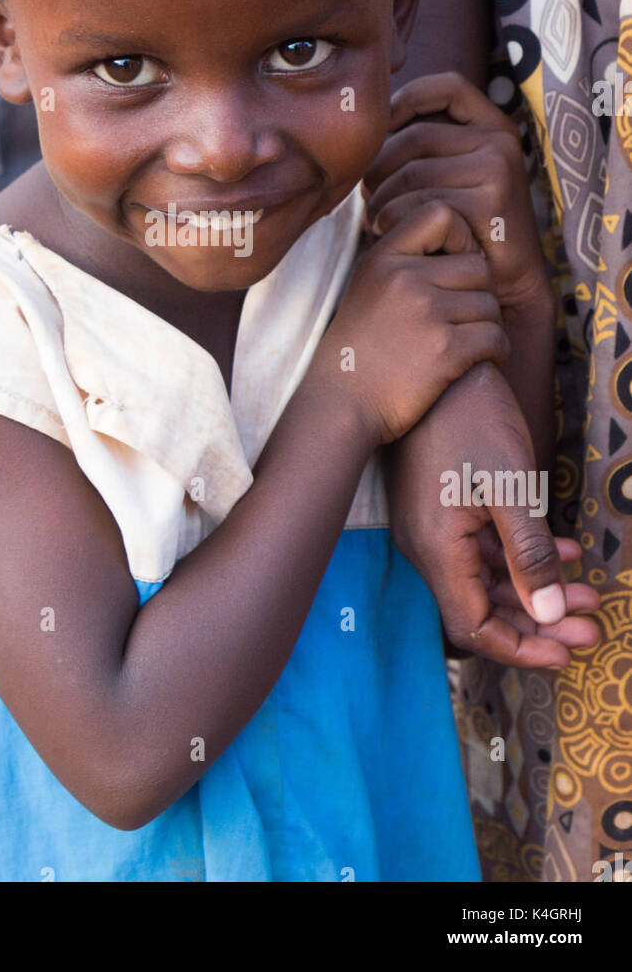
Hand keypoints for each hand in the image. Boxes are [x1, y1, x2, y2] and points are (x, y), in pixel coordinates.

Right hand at [329, 199, 508, 444]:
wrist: (341, 405)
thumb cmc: (358, 348)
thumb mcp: (367, 286)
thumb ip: (402, 258)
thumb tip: (455, 231)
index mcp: (383, 258)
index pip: (442, 214)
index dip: (460, 237)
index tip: (452, 265)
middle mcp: (404, 278)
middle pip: (478, 266)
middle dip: (478, 293)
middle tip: (462, 318)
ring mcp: (425, 313)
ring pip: (491, 304)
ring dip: (487, 326)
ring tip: (466, 342)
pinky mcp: (445, 350)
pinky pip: (496, 337)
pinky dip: (495, 351)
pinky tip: (477, 360)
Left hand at [362, 71, 548, 312]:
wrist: (505, 282)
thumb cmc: (465, 229)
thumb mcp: (451, 178)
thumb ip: (422, 149)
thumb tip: (367, 133)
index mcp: (493, 126)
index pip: (448, 87)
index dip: (408, 98)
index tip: (382, 127)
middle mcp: (500, 141)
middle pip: (414, 137)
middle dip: (378, 167)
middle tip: (366, 197)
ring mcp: (498, 169)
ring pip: (411, 172)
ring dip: (380, 199)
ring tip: (375, 219)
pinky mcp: (489, 203)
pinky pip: (419, 202)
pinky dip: (393, 219)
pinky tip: (388, 233)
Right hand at [385, 363, 599, 667]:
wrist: (441, 366)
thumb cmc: (472, 420)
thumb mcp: (513, 488)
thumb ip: (530, 555)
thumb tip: (550, 616)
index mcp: (438, 549)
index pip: (473, 627)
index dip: (520, 649)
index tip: (567, 653)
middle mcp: (428, 546)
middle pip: (482, 607)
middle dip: (540, 621)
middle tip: (592, 625)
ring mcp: (432, 526)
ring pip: (486, 578)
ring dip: (536, 588)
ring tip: (588, 591)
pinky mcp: (440, 507)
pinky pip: (480, 549)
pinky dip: (521, 557)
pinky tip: (563, 551)